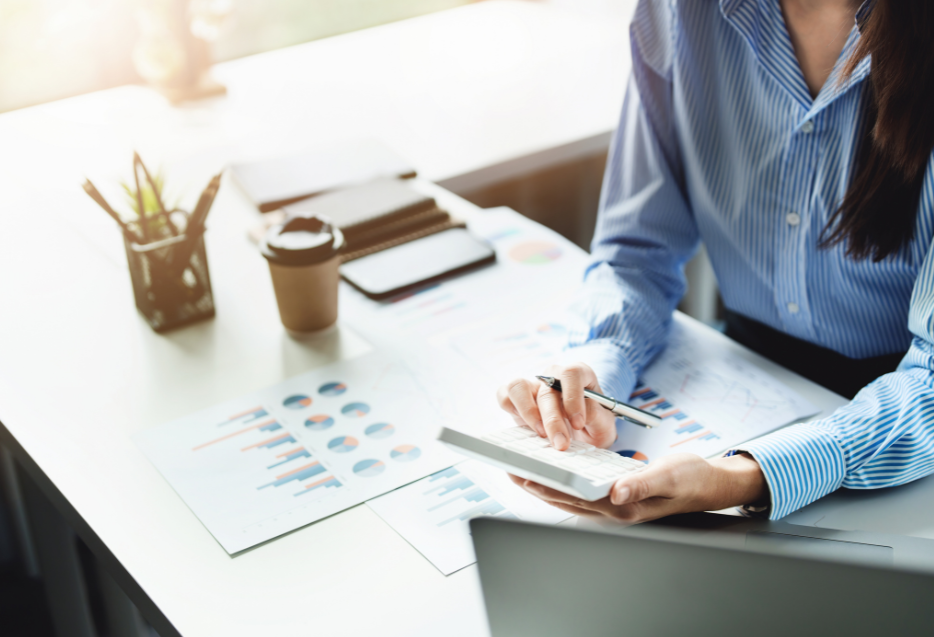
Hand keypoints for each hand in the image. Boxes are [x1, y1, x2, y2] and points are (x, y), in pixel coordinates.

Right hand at [496, 363, 616, 450]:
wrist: (582, 434)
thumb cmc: (594, 425)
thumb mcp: (604, 424)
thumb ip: (597, 416)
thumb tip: (583, 413)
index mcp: (579, 375)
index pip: (572, 373)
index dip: (573, 396)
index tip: (578, 422)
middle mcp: (553, 376)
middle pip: (547, 389)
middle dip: (553, 419)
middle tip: (561, 444)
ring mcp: (533, 385)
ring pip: (519, 386)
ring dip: (528, 412)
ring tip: (540, 434)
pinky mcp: (516, 399)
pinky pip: (504, 395)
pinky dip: (510, 409)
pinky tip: (524, 426)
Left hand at [509, 452, 767, 523]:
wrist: (710, 484)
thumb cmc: (691, 478)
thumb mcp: (669, 475)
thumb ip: (642, 483)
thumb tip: (616, 491)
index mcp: (623, 506)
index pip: (574, 497)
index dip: (546, 486)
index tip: (522, 474)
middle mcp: (615, 509)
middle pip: (566, 499)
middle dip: (537, 485)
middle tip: (510, 469)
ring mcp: (616, 505)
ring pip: (572, 496)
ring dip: (548, 484)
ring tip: (523, 470)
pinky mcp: (618, 496)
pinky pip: (584, 490)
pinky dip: (565, 480)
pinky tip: (555, 470)